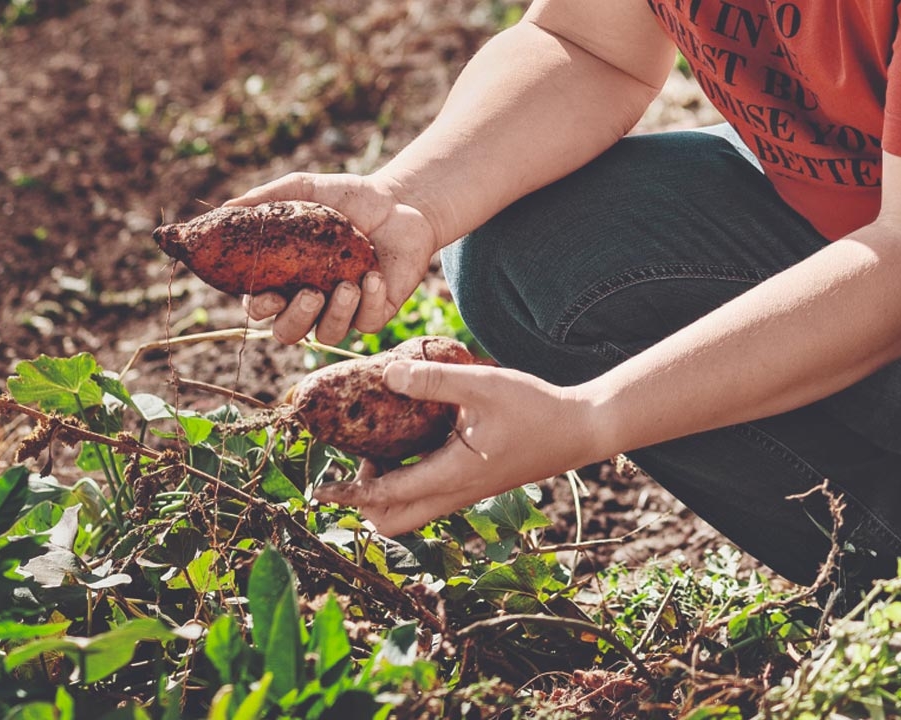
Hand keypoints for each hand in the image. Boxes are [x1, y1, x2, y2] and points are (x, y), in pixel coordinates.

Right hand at [225, 173, 440, 344]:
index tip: (270, 293)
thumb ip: (266, 199)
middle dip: (295, 319)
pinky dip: (368, 302)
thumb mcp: (304, 190)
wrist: (401, 201)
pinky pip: (367, 323)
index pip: (260, 305)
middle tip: (310, 293)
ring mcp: (344, 309)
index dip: (259, 307)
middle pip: (288, 332)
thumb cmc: (349, 197)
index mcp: (286, 277)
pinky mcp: (376, 311)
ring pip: (327, 333)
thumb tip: (224, 210)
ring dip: (335, 314)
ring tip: (347, 285)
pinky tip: (373, 277)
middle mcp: (311, 299)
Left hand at [312, 360, 608, 536]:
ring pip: (411, 511)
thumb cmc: (536, 408)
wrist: (581, 430)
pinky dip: (407, 479)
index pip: (387, 497)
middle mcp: (455, 493)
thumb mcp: (483, 385)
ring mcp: (465, 493)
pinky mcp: (473, 484)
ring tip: (378, 446)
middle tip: (352, 464)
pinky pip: (428, 496)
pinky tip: (408, 440)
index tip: (320, 487)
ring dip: (386, 489)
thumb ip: (433, 379)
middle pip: (393, 521)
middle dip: (364, 501)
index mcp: (452, 476)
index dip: (350, 491)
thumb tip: (385, 373)